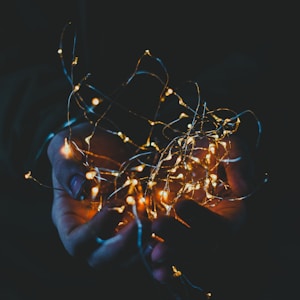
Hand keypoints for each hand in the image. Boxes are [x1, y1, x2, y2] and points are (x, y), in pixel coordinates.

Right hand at [47, 122, 151, 270]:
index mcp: (69, 219)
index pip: (76, 241)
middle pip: (103, 258)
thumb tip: (79, 188)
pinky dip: (160, 244)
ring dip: (146, 251)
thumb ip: (66, 167)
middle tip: (144, 224)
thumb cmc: (79, 147)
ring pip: (128, 257)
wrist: (104, 144)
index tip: (115, 208)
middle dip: (124, 247)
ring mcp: (116, 230)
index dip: (95, 232)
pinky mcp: (136, 223)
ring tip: (163, 236)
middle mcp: (92, 231)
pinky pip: (146, 243)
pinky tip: (174, 237)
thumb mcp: (65, 149)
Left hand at [148, 135, 256, 284]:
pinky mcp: (179, 239)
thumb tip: (243, 188)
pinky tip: (151, 262)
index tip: (180, 204)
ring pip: (185, 256)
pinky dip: (162, 263)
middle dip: (179, 239)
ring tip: (152, 253)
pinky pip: (173, 256)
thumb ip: (239, 161)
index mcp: (231, 215)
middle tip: (158, 226)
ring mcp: (196, 238)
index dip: (201, 218)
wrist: (195, 164)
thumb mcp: (229, 148)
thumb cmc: (214, 156)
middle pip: (200, 246)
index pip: (220, 225)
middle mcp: (214, 233)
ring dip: (169, 254)